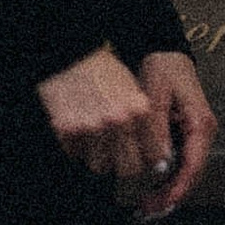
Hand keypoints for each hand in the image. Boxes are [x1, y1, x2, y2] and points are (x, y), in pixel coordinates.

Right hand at [36, 43, 164, 184]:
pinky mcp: (66, 130)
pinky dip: (76, 148)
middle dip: (125, 171)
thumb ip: (144, 121)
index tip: (145, 164)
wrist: (68, 53)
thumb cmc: (101, 69)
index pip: (153, 156)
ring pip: (99, 166)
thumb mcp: (131, 88)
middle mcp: (118, 121)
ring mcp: (90, 127)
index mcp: (139, 109)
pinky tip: (78, 129)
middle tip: (121, 168)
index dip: (149, 163)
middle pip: (129, 170)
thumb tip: (157, 155)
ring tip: (95, 137)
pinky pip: (75, 155)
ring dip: (98, 158)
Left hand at [135, 48, 216, 216]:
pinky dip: (168, 179)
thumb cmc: (163, 69)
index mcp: (201, 124)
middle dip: (172, 196)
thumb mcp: (155, 95)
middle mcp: (204, 134)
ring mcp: (198, 136)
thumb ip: (158, 129)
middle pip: (192, 175)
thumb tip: (161, 165)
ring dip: (169, 191)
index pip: (194, 165)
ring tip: (147, 207)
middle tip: (147, 211)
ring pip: (187, 173)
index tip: (162, 204)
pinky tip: (153, 190)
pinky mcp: (188, 136)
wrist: (168, 51)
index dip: (179, 188)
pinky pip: (181, 163)